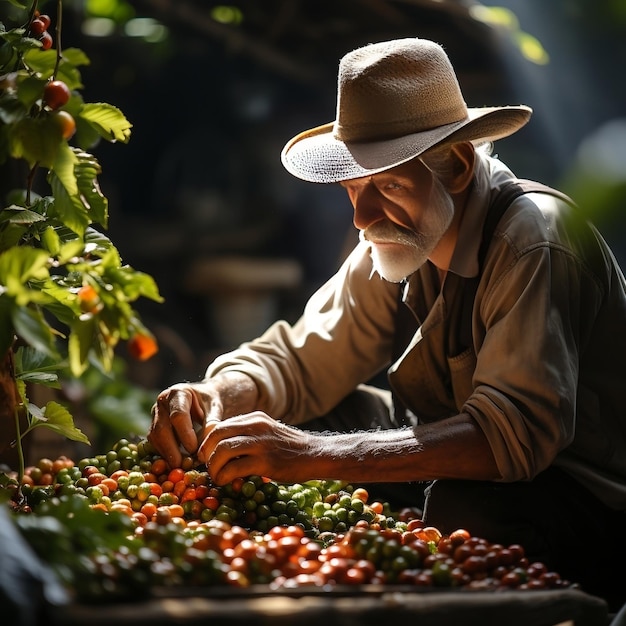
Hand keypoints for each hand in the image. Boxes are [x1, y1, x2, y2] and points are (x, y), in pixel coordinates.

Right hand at [147, 372, 258, 467]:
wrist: (203, 399)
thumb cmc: (209, 403)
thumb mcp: (215, 409)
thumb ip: (212, 424)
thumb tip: (206, 445)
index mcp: (178, 392)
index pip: (178, 415)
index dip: (185, 434)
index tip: (194, 450)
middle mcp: (162, 402)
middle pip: (162, 428)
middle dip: (171, 448)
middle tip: (181, 465)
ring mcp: (156, 414)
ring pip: (155, 436)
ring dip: (166, 453)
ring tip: (179, 466)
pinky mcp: (154, 426)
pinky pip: (154, 442)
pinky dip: (163, 453)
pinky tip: (174, 462)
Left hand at [198, 412, 312, 484]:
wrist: (316, 455)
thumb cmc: (291, 448)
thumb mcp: (268, 433)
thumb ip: (248, 436)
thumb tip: (222, 450)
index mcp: (255, 418)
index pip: (221, 425)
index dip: (208, 442)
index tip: (207, 456)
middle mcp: (256, 425)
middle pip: (217, 434)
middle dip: (207, 453)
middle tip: (207, 466)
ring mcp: (261, 442)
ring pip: (222, 450)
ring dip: (213, 467)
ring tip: (217, 477)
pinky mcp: (265, 461)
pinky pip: (234, 467)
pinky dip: (224, 476)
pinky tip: (226, 482)